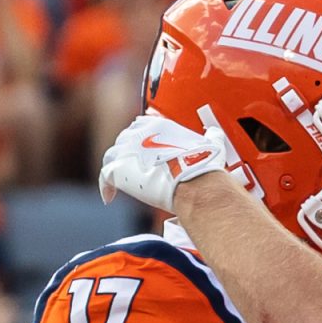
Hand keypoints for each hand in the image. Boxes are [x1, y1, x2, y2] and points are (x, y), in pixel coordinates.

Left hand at [100, 114, 229, 211]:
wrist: (194, 182)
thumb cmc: (204, 164)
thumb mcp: (212, 144)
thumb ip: (212, 136)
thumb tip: (216, 133)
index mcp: (158, 125)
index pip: (141, 125)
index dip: (141, 138)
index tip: (144, 149)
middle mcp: (139, 133)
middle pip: (125, 140)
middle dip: (128, 153)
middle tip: (135, 170)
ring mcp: (127, 150)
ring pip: (113, 156)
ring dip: (117, 167)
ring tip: (122, 182)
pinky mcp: (119, 169)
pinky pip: (105, 176)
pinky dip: (106, 186)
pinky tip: (109, 197)